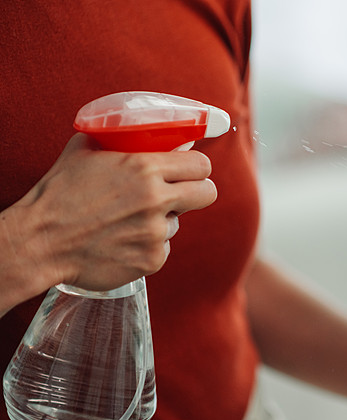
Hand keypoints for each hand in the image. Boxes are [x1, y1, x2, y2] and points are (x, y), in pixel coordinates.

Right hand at [5, 133, 216, 291]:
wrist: (40, 242)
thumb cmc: (59, 195)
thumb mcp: (83, 152)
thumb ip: (114, 140)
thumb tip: (133, 132)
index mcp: (144, 168)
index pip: (200, 165)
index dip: (197, 167)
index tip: (192, 171)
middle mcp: (156, 200)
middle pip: (207, 193)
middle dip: (198, 191)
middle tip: (181, 194)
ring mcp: (156, 233)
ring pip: (177, 223)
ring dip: (161, 221)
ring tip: (127, 222)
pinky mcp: (152, 260)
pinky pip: (161, 248)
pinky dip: (147, 246)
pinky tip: (122, 242)